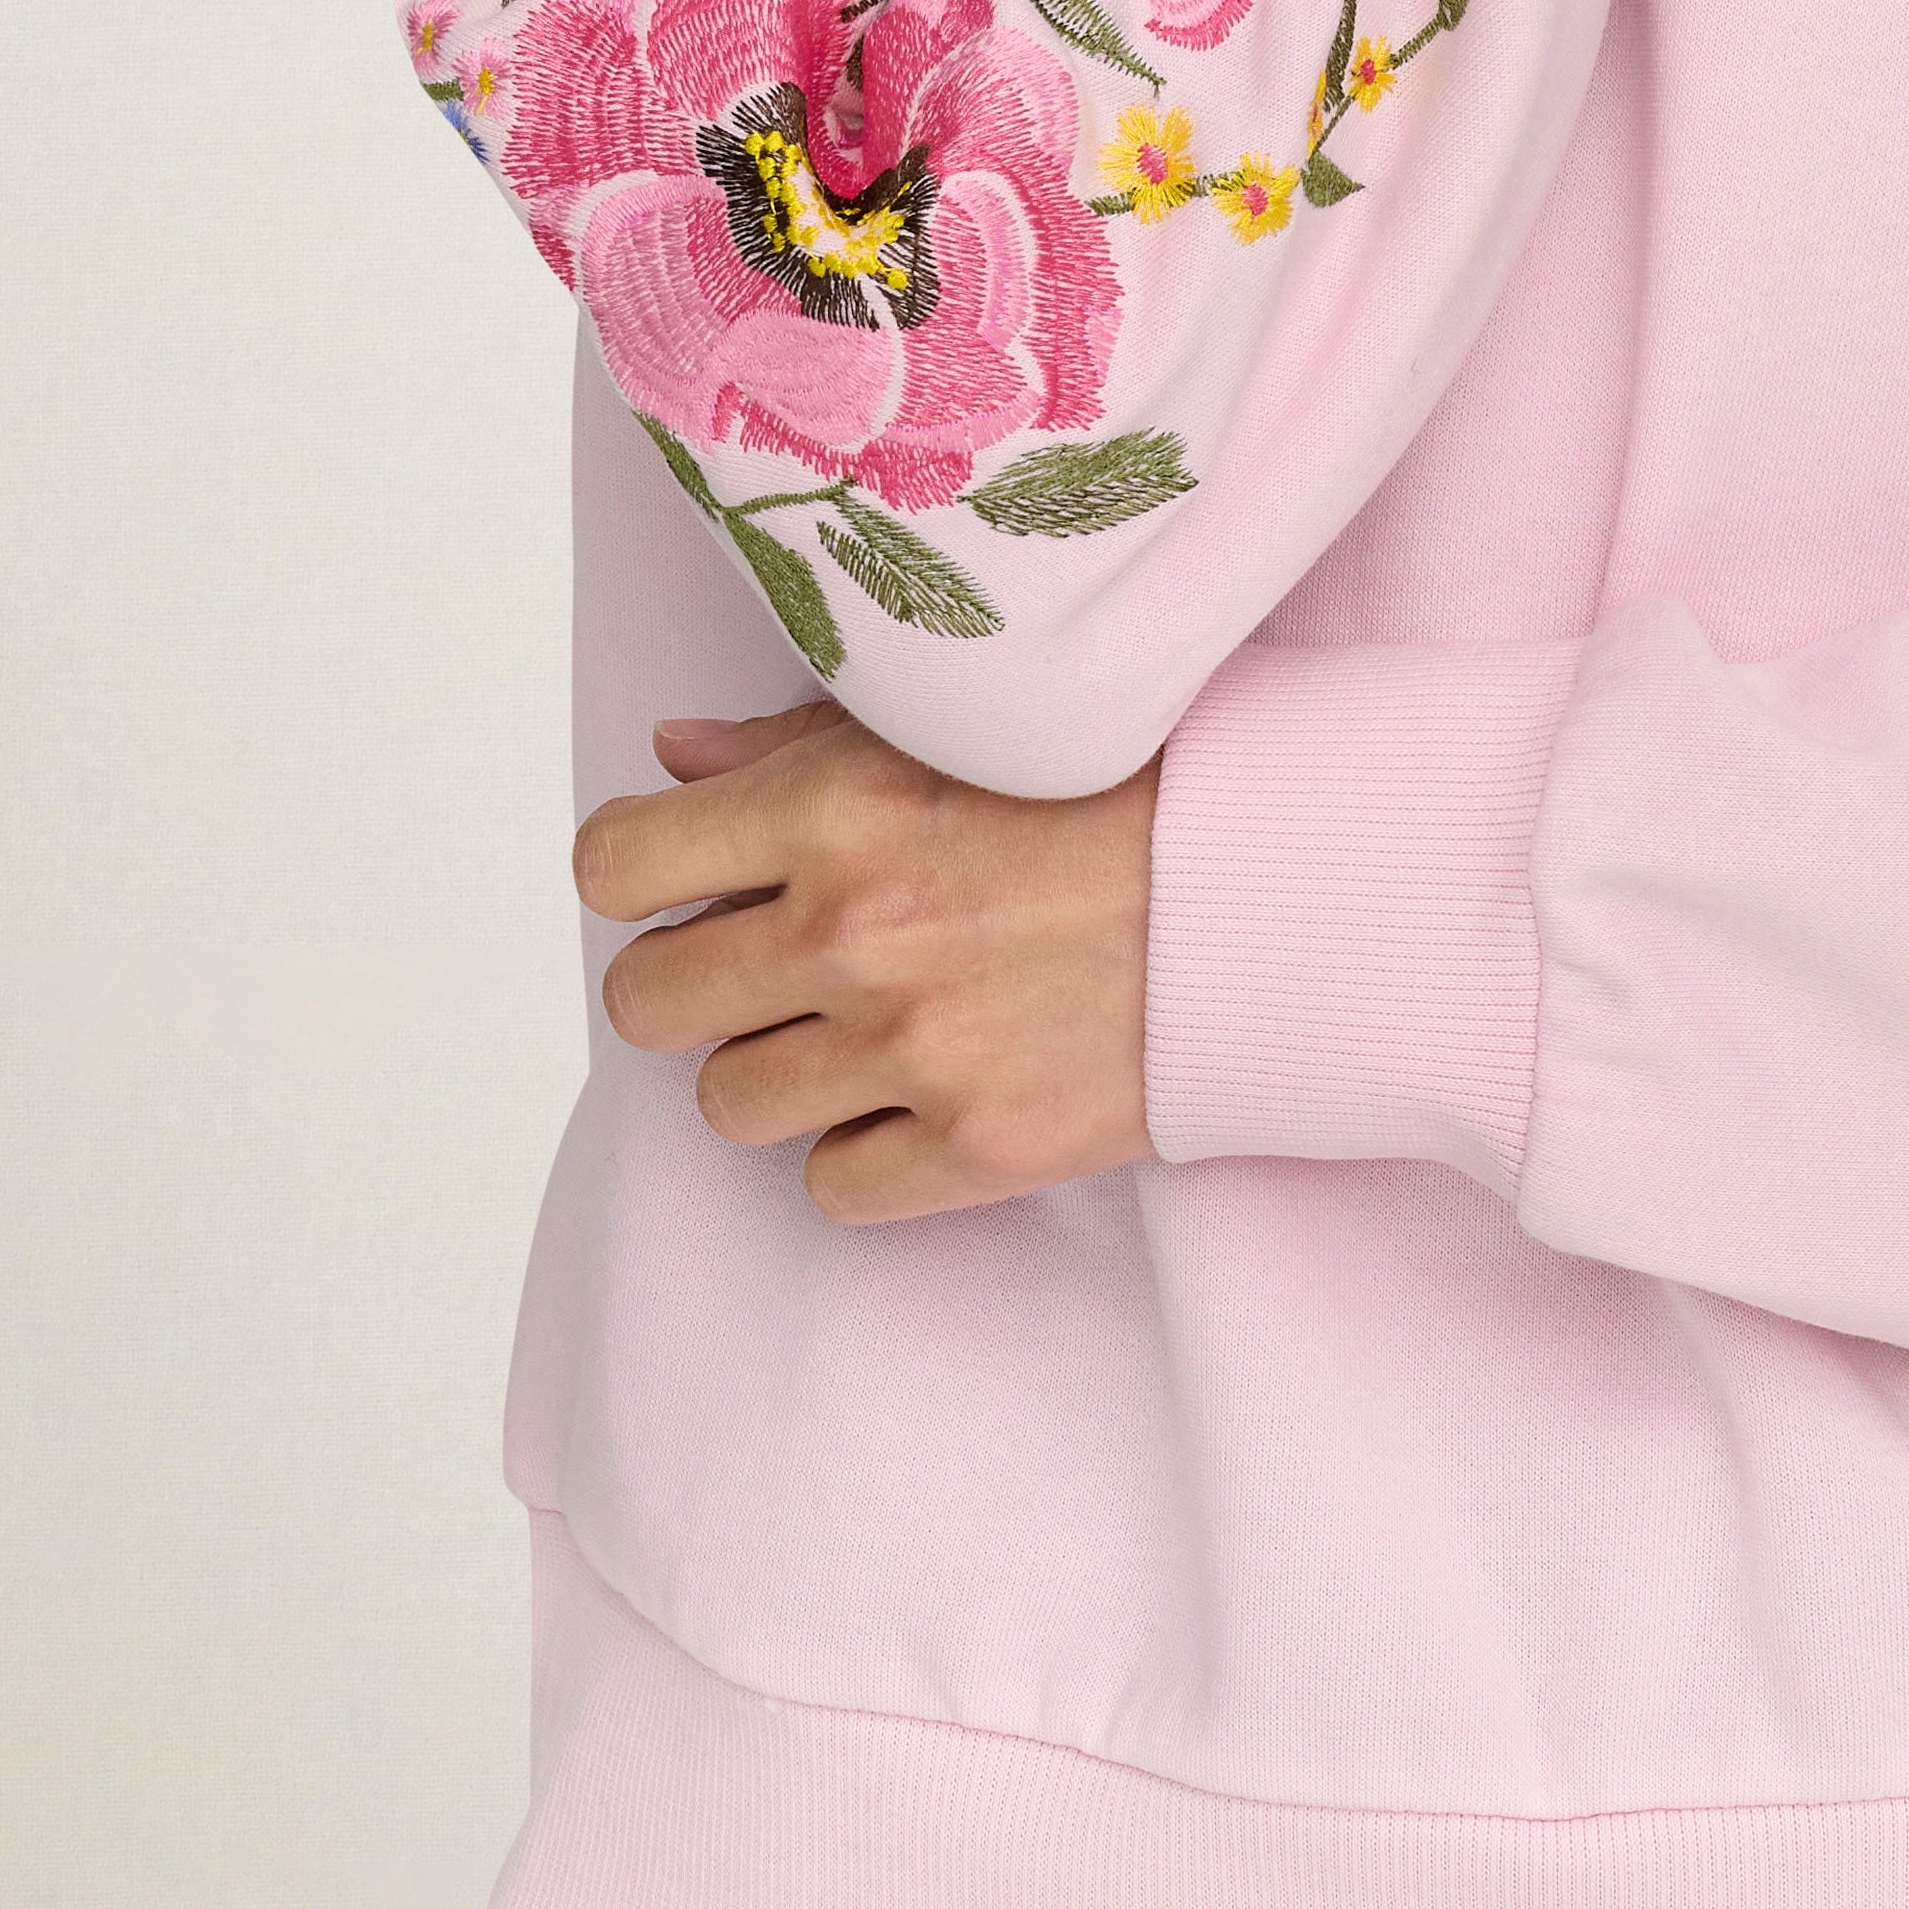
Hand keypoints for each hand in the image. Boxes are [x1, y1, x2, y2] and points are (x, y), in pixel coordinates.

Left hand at [576, 702, 1157, 1221]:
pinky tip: (930, 1088)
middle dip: (696, 981)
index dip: (643, 873)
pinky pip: (831, 1185)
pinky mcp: (978, 1146)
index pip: (618, 865)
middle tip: (774, 962)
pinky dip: (867, 1147)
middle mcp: (857, 929)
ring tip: (867, 1021)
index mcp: (841, 803)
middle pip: (649, 1002)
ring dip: (781, 1066)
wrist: (1291, 883)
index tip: (692, 879)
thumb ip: (796, 743)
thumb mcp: (959, 722)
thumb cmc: (1130, 778)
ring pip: (727, 1104)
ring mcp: (914, 1049)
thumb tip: (671, 765)